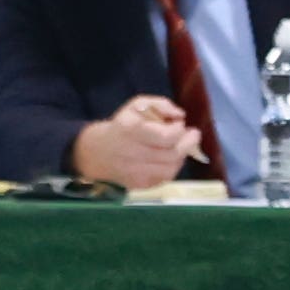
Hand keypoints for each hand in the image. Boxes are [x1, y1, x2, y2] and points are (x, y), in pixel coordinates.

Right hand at [73, 96, 204, 187]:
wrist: (96, 153)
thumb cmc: (122, 126)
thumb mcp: (137, 106)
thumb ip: (161, 105)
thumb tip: (180, 115)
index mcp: (131, 132)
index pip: (165, 137)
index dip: (179, 130)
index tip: (180, 124)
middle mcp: (133, 154)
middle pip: (172, 154)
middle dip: (188, 143)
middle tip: (192, 134)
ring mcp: (136, 173)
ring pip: (171, 169)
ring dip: (182, 156)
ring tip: (181, 146)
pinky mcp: (139, 185)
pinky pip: (164, 178)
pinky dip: (172, 167)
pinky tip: (170, 158)